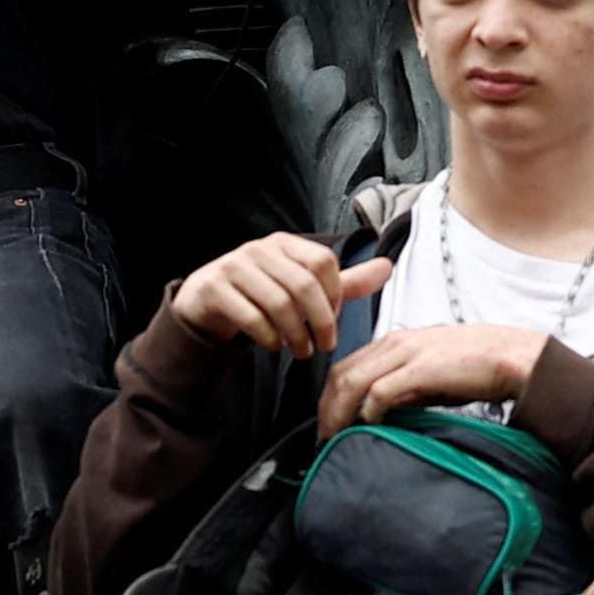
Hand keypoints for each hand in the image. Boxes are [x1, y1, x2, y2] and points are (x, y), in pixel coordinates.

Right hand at [171, 233, 380, 355]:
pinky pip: (251, 317)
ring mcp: (233, 266)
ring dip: (295, 335)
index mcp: (285, 244)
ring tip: (301, 350)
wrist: (205, 304)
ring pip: (278, 303)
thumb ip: (344, 282)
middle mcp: (259, 249)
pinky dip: (269, 338)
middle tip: (323, 346)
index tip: (334, 320)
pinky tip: (275, 347)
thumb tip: (388, 266)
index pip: (323, 262)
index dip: (335, 295)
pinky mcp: (214, 288)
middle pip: (303, 285)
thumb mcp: (303, 288)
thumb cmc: (261, 295)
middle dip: (320, 321)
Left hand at [321, 321, 551, 434]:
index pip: (346, 367)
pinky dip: (368, 411)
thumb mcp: (430, 373)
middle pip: (341, 375)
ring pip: (352, 382)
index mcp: (394, 343)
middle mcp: (394, 344)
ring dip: (338, 414)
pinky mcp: (420, 369)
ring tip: (335, 439)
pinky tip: (368, 427)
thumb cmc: (475, 367)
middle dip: (326, 409)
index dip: (329, 398)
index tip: (327, 424)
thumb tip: (379, 412)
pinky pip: (380, 391)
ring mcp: (406, 354)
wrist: (511, 357)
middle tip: (323, 438)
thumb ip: (403, 387)